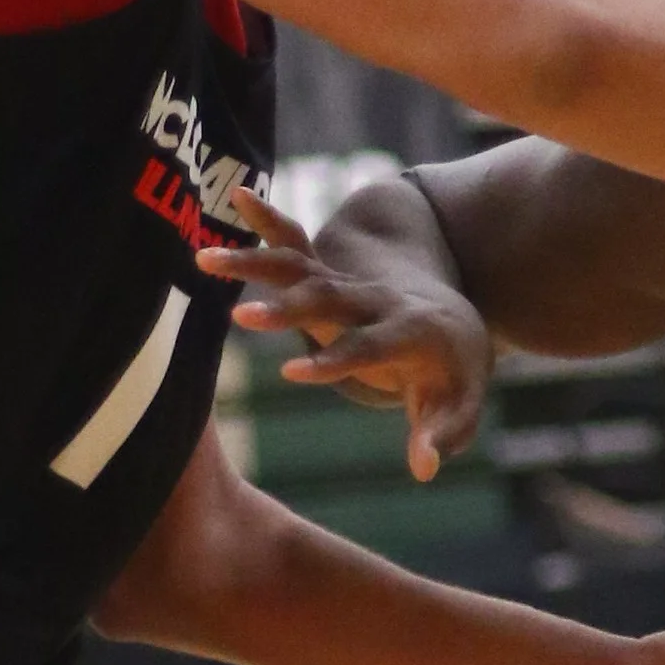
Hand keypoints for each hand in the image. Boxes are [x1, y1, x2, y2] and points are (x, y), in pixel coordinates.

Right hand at [203, 189, 493, 479]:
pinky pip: (296, 243)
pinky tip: (237, 194)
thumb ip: (444, 434)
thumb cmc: (457, 370)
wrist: (459, 316)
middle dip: (285, 310)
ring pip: (300, 268)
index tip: (291, 373)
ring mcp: (350, 284)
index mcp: (410, 331)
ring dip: (254, 262)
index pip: (369, 347)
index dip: (334, 361)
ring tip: (203, 259)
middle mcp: (375, 300)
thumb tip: (424, 470)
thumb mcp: (461, 404)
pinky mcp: (330, 275)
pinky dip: (268, 219)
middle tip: (240, 320)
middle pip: (328, 300)